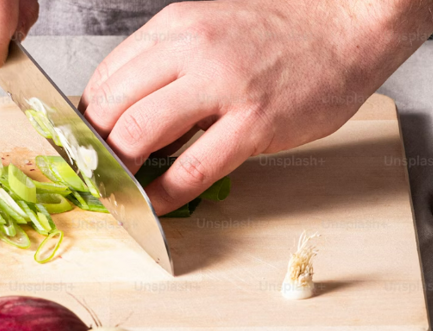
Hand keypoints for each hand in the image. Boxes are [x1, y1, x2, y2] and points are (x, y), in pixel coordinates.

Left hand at [80, 0, 432, 213]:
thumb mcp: (208, 30)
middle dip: (92, 152)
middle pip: (109, 109)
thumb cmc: (280, 32)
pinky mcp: (253, 122)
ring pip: (138, 135)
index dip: (84, 122)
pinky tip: (157, 206)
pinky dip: (164, 195)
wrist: (348, 21)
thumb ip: (166, 68)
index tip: (84, 148)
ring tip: (118, 193)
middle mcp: (189, 50)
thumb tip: (125, 116)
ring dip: (119, 173)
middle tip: (94, 176)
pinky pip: (191, 168)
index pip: (104, 80)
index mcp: (173, 27)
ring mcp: (221, 86)